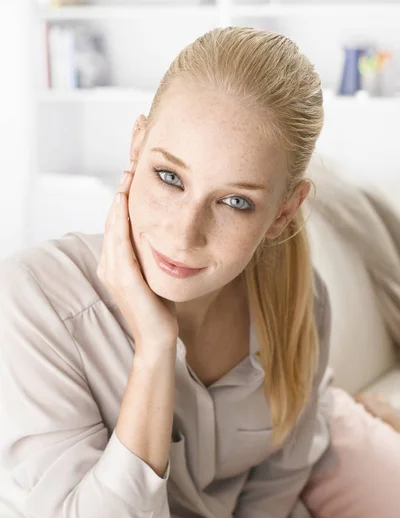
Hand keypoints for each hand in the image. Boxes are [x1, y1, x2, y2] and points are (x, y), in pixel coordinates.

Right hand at [97, 161, 178, 352]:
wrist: (158, 339)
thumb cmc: (160, 310)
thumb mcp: (154, 276)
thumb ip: (150, 258)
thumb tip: (162, 238)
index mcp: (114, 266)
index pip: (117, 227)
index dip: (123, 202)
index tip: (133, 179)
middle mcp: (109, 266)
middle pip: (112, 222)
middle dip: (120, 193)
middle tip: (129, 167)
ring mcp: (113, 272)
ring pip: (113, 227)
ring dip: (119, 199)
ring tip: (126, 176)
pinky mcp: (124, 278)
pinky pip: (120, 242)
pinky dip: (120, 220)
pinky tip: (124, 201)